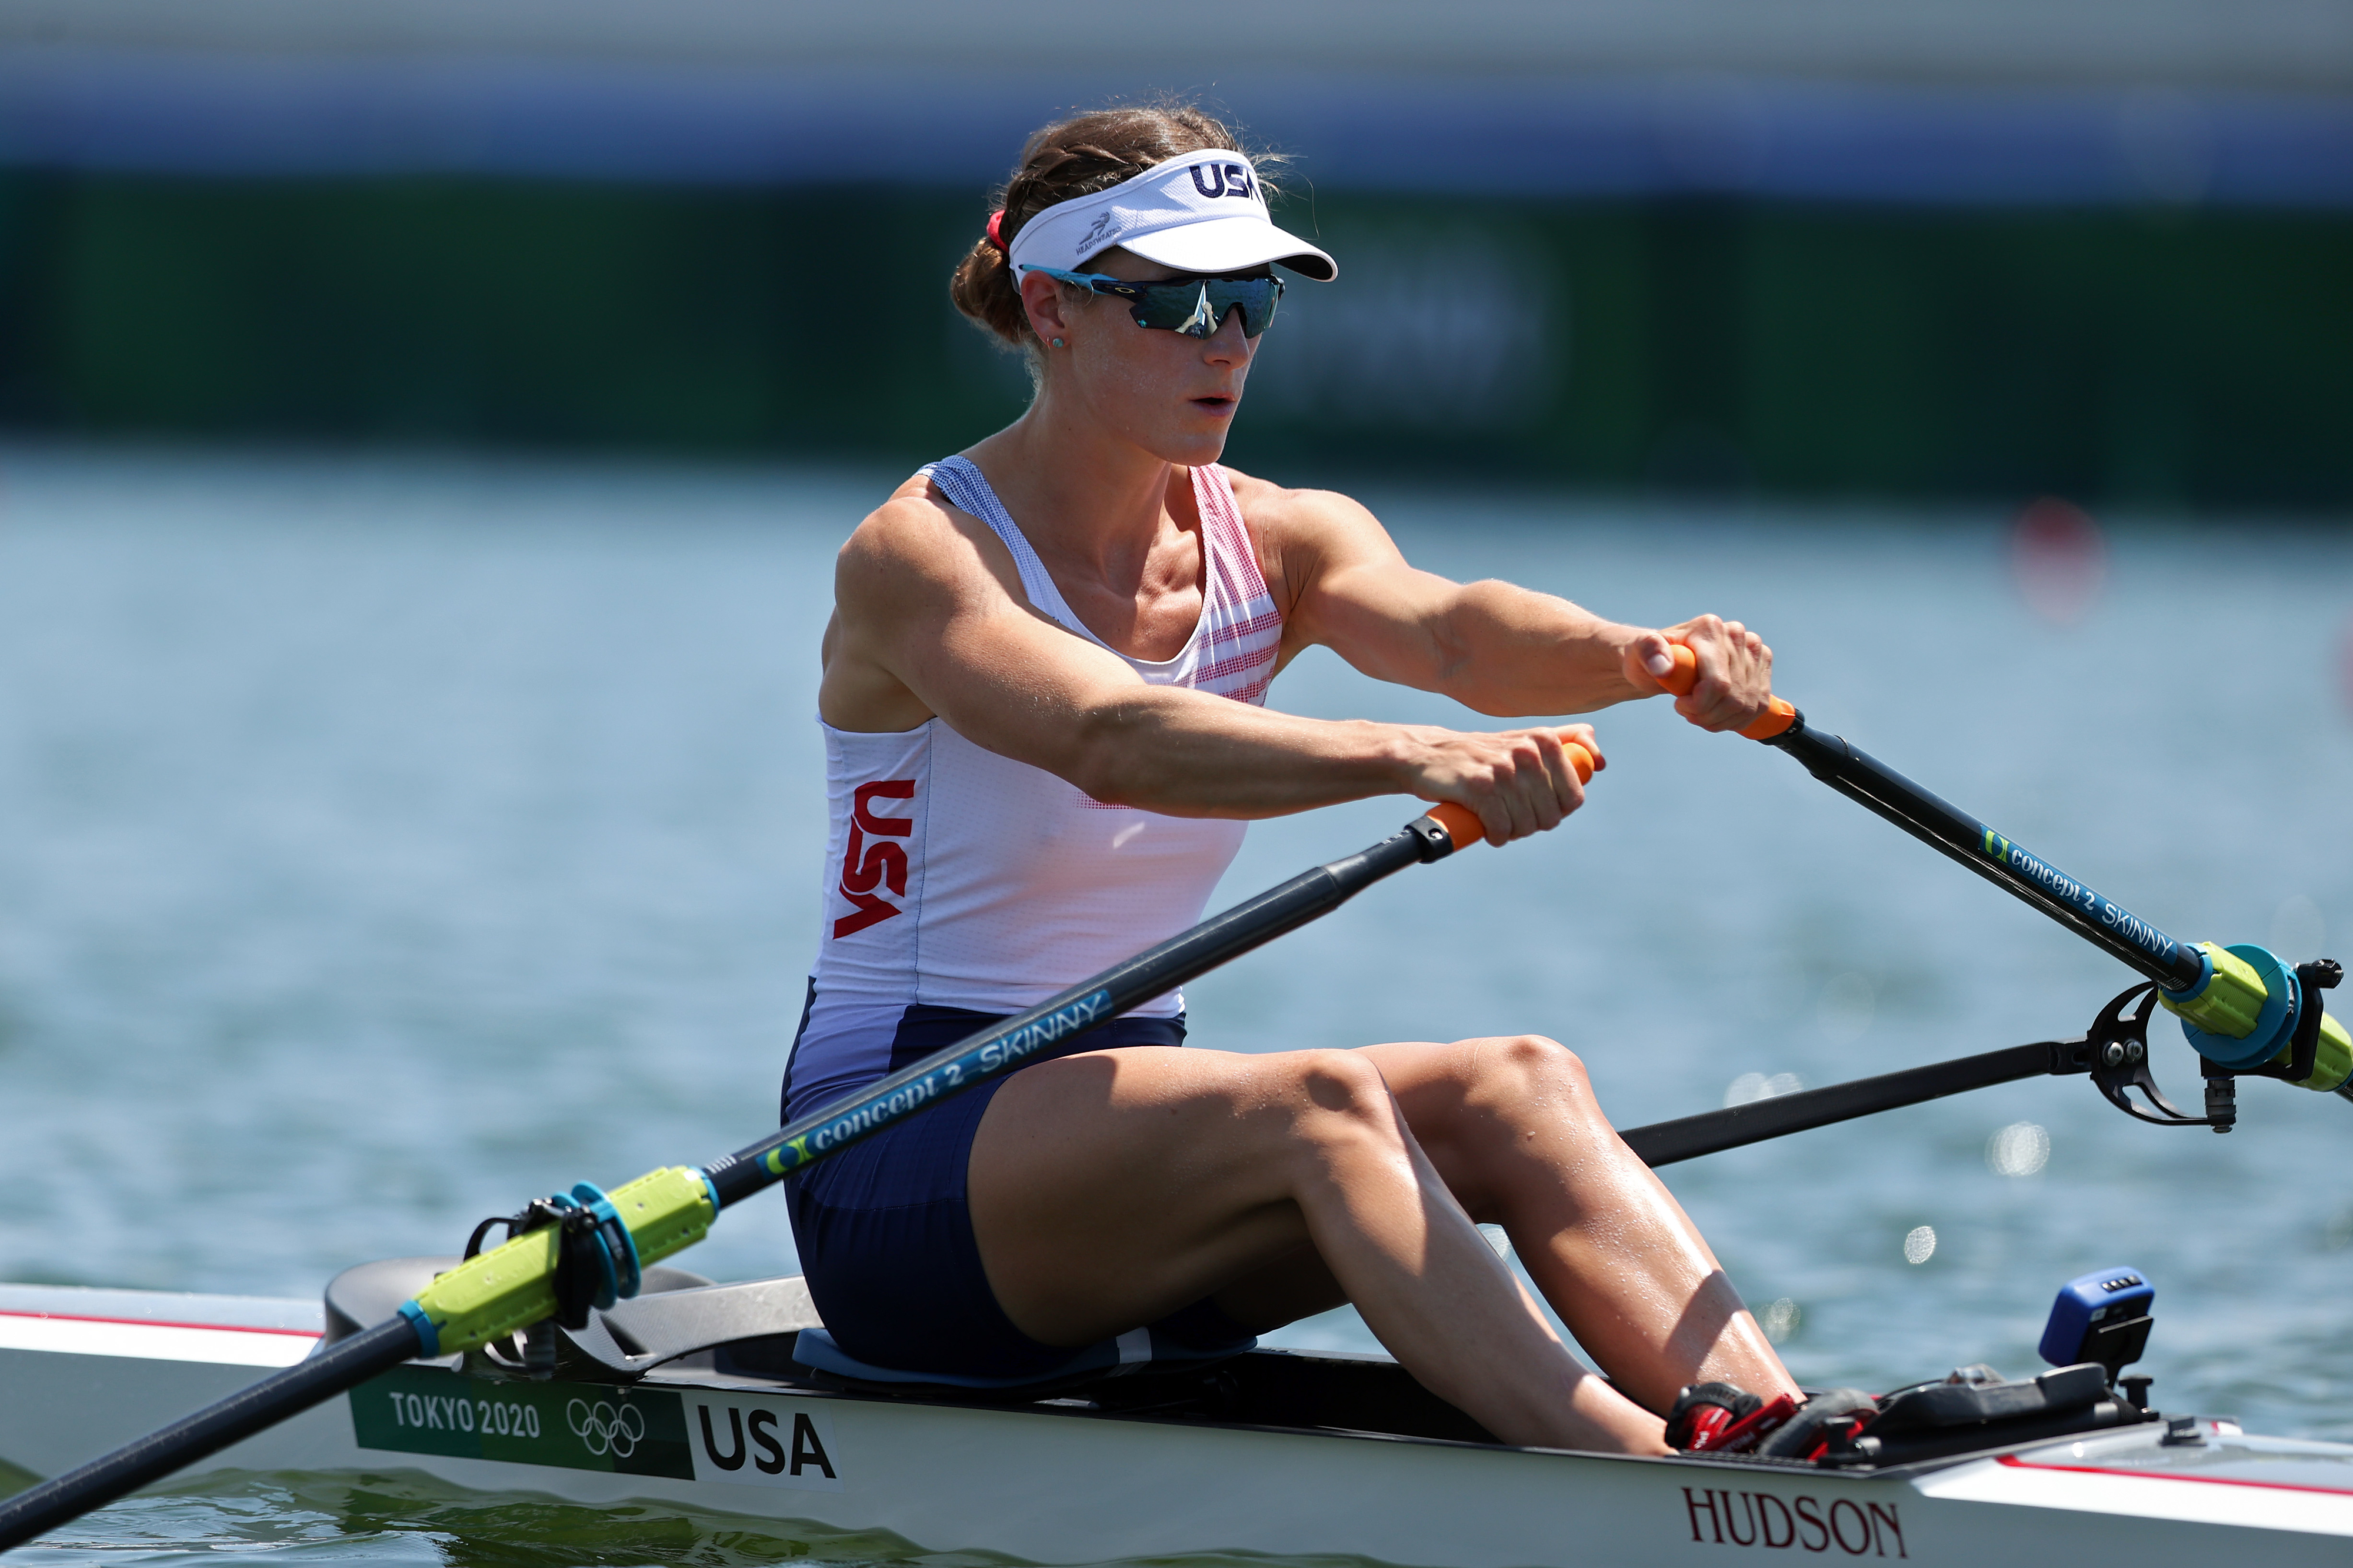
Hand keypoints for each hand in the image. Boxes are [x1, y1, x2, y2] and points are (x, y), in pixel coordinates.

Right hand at [1405, 724, 1603, 845]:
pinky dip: (1495, 835)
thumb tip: (1600, 761)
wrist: (1427, 755)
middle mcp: (1528, 751)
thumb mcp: (1524, 740)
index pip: (1573, 797)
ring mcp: (1504, 769)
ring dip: (1511, 832)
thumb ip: (1566, 742)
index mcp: (1544, 740)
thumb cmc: (1481, 754)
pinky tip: (1486, 828)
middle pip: (1550, 816)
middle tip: (1510, 815)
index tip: (1535, 807)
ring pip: (1525, 825)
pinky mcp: (1480, 787)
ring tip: (1497, 820)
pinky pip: (1501, 828)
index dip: (1555, 811)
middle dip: (1531, 824)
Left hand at [1623, 615, 1773, 732]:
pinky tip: (1717, 717)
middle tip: (1687, 712)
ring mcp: (1754, 650)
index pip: (1718, 683)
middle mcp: (1737, 634)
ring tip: (1699, 715)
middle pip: (1733, 698)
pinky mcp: (1762, 667)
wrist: (1665, 659)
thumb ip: (1648, 652)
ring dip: (1720, 721)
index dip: (1699, 705)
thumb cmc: (1650, 657)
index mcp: (1710, 628)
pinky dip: (1736, 720)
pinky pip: (1758, 707)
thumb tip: (1663, 668)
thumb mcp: (1639, 652)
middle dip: (1707, 716)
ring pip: (1747, 706)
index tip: (1679, 705)